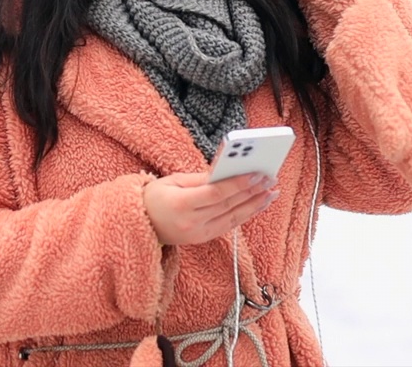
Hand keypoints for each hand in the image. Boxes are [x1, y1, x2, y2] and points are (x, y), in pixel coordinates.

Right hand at [143, 172, 278, 245]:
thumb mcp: (173, 180)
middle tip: (270, 179)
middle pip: (228, 206)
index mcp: (180, 204)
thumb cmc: (155, 197)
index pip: (215, 194)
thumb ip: (200, 178)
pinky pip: (229, 226)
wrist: (140, 225)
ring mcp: (198, 234)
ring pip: (233, 219)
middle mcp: (191, 223)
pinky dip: (245, 214)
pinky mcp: (203, 239)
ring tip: (271, 191)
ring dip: (255, 205)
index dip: (237, 184)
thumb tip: (226, 171)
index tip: (256, 174)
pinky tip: (258, 204)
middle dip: (251, 192)